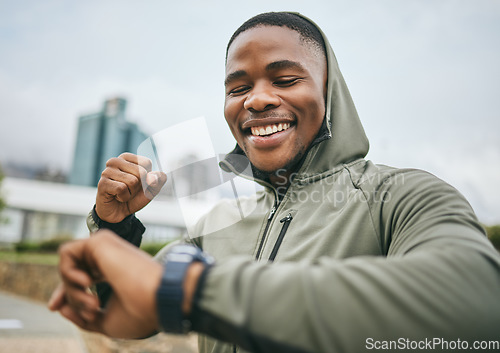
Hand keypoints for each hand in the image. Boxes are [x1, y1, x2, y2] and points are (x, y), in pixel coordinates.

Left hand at [48, 230, 162, 337]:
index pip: (81, 278)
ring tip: (93, 302)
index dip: (66, 292)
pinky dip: (68, 272)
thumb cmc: (137, 313)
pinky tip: (87, 283)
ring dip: (72, 289)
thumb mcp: (105, 321)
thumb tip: (61, 307)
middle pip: (72, 271)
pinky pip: (67, 253)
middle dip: (67, 293)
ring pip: (68, 265)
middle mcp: (108, 258)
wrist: (155, 300)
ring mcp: (104, 248)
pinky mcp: (99, 240)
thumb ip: (81, 315)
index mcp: (112, 274)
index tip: (55, 307)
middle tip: (87, 310)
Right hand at [96, 153, 166, 222]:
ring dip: (131, 193)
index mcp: (127, 158)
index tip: (138, 182)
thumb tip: (153, 177)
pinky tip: (116, 197)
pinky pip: (122, 189)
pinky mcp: (102, 183)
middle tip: (129, 190)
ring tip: (123, 194)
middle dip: (139, 186)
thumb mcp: (152, 188)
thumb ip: (158, 179)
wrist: (120, 213)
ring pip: (132, 181)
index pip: (146, 163)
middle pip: (140, 172)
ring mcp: (107, 171)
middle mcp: (115, 161)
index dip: (147, 177)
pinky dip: (124, 197)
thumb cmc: (135, 197)